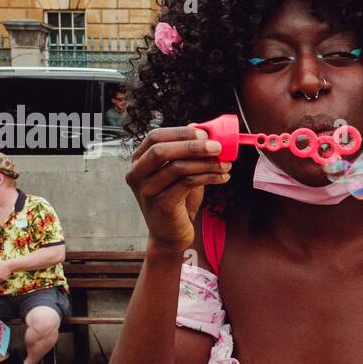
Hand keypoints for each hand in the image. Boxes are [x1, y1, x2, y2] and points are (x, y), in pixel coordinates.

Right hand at [126, 126, 230, 252]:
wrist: (170, 234)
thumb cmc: (177, 199)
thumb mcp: (180, 172)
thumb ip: (186, 152)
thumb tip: (201, 128)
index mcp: (139, 161)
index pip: (155, 137)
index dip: (180, 133)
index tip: (205, 134)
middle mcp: (136, 174)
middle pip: (161, 150)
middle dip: (192, 146)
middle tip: (218, 147)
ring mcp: (146, 190)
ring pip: (177, 168)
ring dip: (206, 163)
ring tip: (226, 165)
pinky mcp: (160, 205)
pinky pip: (186, 183)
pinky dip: (208, 177)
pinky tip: (222, 177)